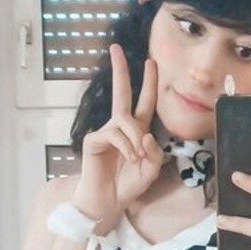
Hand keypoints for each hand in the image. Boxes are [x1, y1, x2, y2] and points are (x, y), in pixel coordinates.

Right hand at [72, 44, 164, 224]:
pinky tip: (129, 159)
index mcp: (137, 131)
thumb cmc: (129, 185)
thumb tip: (147, 134)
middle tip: (115, 48)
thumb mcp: (151, 170)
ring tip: (137, 158)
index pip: (144, 103)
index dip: (149, 83)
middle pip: (122, 93)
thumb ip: (155, 153)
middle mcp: (121, 127)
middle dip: (120, 70)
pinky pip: (115, 134)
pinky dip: (126, 146)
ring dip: (135, 138)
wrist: (108, 201)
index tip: (150, 62)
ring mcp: (107, 132)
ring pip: (125, 120)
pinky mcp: (95, 140)